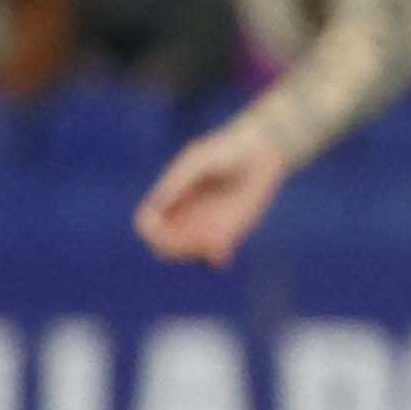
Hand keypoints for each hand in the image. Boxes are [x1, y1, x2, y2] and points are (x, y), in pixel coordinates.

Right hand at [133, 120, 290, 267]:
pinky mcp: (230, 231)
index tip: (163, 225)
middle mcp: (185, 213)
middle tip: (190, 236)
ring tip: (209, 239)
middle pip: (163, 244)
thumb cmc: (227, 150)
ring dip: (191, 253)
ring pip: (186, 253)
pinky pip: (214, 256)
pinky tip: (222, 247)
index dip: (150, 230)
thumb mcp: (200, 160)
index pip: (148, 222)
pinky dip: (212, 259)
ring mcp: (206, 224)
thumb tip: (156, 206)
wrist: (262, 152)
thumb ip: (178, 180)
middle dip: (170, 246)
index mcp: (171, 195)